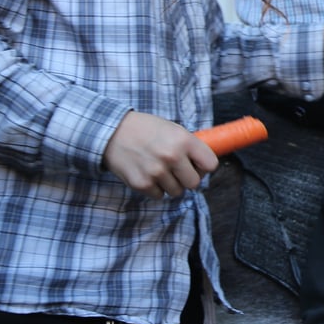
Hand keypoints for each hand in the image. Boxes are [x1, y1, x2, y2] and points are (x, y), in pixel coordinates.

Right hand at [103, 111, 219, 198]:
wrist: (112, 132)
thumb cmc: (146, 129)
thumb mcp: (173, 128)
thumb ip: (189, 146)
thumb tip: (205, 165)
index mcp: (184, 140)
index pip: (211, 164)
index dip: (204, 166)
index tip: (197, 165)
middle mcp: (172, 157)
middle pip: (194, 183)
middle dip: (188, 178)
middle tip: (177, 170)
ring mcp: (156, 172)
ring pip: (177, 192)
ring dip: (170, 184)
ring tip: (159, 169)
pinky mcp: (142, 184)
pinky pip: (159, 195)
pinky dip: (155, 188)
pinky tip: (147, 173)